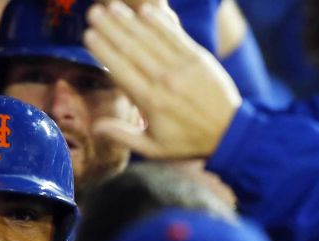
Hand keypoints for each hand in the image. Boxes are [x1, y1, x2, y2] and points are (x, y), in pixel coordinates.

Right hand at [84, 2, 240, 158]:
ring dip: (130, 21)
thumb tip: (95, 126)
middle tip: (94, 13)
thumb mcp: (153, 148)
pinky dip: (160, 22)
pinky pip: (175, 36)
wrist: (230, 132)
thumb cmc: (187, 142)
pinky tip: (145, 10)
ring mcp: (182, 66)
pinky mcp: (198, 57)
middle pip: (132, 49)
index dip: (103, 50)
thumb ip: (123, 135)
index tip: (88, 36)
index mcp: (150, 101)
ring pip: (151, 39)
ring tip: (112, 6)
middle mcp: (164, 80)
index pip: (121, 70)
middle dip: (111, 28)